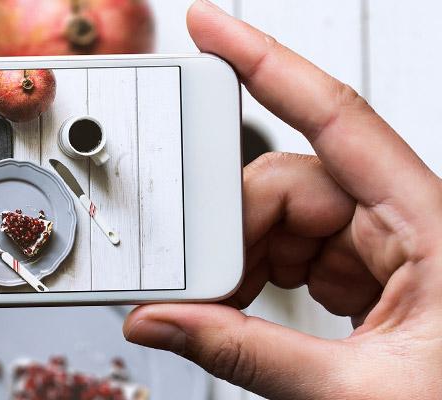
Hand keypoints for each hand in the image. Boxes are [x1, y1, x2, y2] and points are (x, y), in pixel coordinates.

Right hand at [124, 1, 441, 397]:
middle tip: (199, 281)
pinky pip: (295, 249)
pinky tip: (246, 308)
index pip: (338, 116)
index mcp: (433, 226)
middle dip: (232, 225)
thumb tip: (164, 322)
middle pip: (293, 179)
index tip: (210, 26)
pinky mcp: (370, 275)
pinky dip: (257, 276)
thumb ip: (249, 356)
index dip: (267, 61)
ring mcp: (387, 248)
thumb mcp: (356, 391)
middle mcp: (408, 222)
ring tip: (224, 309)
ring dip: (241, 260)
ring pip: (285, 216)